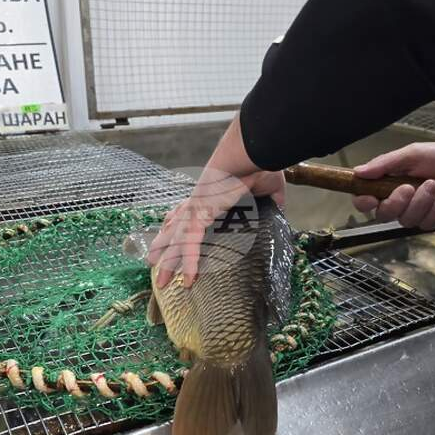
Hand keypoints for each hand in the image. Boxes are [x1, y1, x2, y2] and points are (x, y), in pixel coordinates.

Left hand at [147, 116, 283, 287]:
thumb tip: (281, 209)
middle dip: (164, 247)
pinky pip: (192, 245)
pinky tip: (188, 281)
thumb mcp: (268, 189)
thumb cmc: (259, 164)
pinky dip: (191, 264)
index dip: (175, 221)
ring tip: (159, 280)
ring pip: (177, 242)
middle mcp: (198, 201)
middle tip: (153, 262)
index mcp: (210, 194)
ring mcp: (196, 208)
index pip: (187, 211)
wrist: (252, 153)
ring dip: (169, 262)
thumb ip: (272, 202)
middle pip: (175, 229)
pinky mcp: (201, 214)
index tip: (167, 228)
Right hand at [352, 126, 434, 229]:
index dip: (363, 202)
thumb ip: (386, 163)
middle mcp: (399, 200)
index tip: (371, 198)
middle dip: (396, 202)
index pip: (364, 199)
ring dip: (421, 203)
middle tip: (410, 187)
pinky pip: (425, 224)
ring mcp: (416, 212)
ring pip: (405, 220)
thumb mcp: (413, 154)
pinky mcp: (433, 221)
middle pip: (382, 214)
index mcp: (389, 182)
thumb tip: (358, 171)